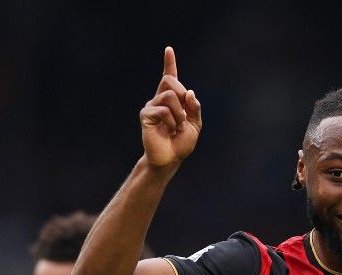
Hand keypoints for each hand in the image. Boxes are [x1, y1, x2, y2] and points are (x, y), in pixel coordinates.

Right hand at [140, 46, 202, 168]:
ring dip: (179, 113)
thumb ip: (194, 108)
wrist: (170, 159)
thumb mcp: (195, 125)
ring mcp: (151, 106)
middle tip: (183, 116)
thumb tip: (190, 92)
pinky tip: (170, 129)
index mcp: (172, 100)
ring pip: (169, 96)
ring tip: (177, 126)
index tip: (169, 49)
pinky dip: (172, 121)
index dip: (169, 63)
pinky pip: (163, 109)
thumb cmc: (181, 143)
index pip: (170, 77)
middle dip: (181, 94)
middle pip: (170, 80)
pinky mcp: (145, 114)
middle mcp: (159, 99)